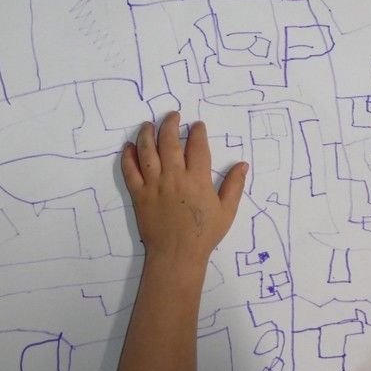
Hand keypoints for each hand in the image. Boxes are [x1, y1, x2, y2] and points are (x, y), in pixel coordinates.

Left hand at [121, 112, 247, 261]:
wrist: (177, 255)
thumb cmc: (203, 234)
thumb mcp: (226, 211)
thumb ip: (234, 186)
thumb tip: (242, 164)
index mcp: (197, 179)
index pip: (197, 146)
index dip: (198, 132)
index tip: (197, 125)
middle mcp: (174, 177)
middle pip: (170, 142)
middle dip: (170, 124)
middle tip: (172, 115)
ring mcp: (154, 185)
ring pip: (147, 151)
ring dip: (147, 134)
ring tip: (148, 124)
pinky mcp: (139, 195)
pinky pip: (130, 171)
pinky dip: (128, 157)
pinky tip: (128, 147)